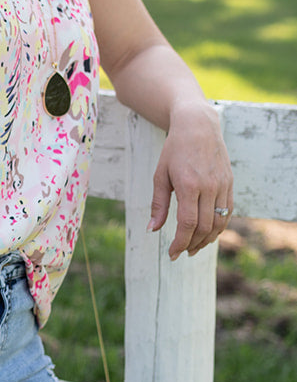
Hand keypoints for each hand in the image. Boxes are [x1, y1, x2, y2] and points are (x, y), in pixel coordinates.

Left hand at [148, 99, 232, 258]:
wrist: (198, 126)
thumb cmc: (175, 150)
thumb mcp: (160, 175)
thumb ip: (158, 204)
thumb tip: (152, 230)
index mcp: (189, 185)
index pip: (187, 223)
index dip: (180, 242)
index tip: (172, 254)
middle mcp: (209, 187)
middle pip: (204, 226)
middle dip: (191, 244)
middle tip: (181, 253)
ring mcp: (222, 185)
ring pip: (219, 222)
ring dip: (206, 240)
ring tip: (193, 248)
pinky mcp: (230, 184)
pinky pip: (227, 212)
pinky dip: (219, 227)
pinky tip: (207, 234)